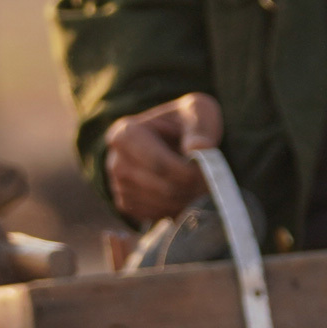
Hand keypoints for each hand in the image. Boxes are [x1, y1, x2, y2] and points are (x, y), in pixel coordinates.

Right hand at [104, 92, 221, 223]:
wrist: (173, 139)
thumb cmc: (186, 122)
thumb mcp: (197, 111)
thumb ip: (200, 127)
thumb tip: (199, 148)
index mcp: (125, 134)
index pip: (160, 164)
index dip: (190, 172)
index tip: (208, 170)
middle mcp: (115, 161)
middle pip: (162, 188)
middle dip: (193, 187)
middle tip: (211, 181)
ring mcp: (118, 185)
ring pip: (161, 205)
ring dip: (188, 199)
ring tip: (201, 185)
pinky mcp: (127, 204)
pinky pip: (156, 216)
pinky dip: (177, 209)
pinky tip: (187, 193)